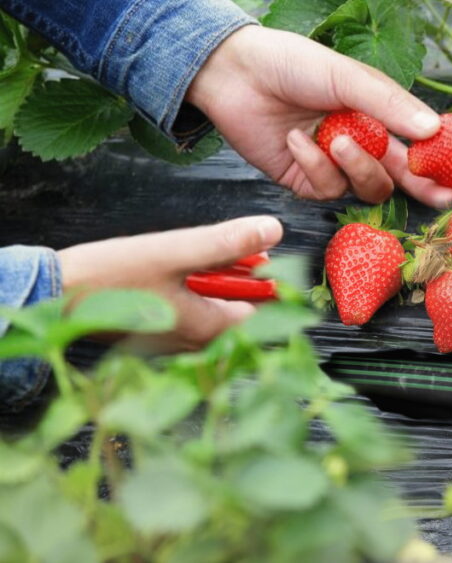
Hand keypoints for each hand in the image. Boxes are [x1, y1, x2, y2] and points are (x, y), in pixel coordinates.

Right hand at [57, 216, 282, 351]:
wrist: (54, 296)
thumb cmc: (110, 277)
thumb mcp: (175, 251)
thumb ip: (227, 242)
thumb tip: (274, 229)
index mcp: (209, 331)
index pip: (264, 310)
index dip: (269, 279)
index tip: (263, 256)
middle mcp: (196, 345)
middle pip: (242, 310)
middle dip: (243, 279)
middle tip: (233, 252)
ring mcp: (176, 343)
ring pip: (216, 311)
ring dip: (218, 284)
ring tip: (203, 258)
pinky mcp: (158, 335)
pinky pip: (192, 314)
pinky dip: (196, 292)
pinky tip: (180, 272)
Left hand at [186, 26, 451, 207]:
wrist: (233, 72)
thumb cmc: (292, 63)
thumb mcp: (347, 76)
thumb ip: (389, 104)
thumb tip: (432, 129)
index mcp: (376, 114)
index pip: (416, 144)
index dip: (437, 161)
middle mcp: (359, 141)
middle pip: (398, 175)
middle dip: (418, 185)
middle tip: (436, 195)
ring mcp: (332, 164)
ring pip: (365, 186)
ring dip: (354, 166)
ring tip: (333, 140)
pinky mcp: (303, 180)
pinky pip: (325, 189)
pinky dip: (313, 166)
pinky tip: (296, 140)